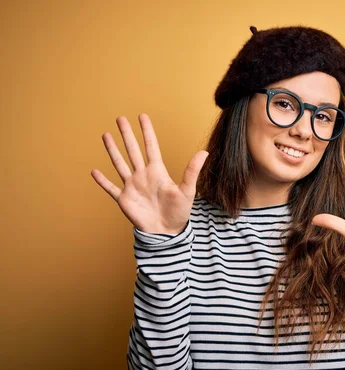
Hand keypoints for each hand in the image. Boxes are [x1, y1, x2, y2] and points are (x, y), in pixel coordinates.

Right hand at [91, 114, 207, 233]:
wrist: (167, 232)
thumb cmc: (179, 212)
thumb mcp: (187, 190)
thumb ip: (192, 171)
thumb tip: (204, 152)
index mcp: (157, 171)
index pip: (151, 146)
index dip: (147, 131)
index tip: (142, 116)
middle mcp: (143, 175)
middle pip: (132, 150)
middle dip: (126, 134)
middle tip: (120, 118)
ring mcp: (132, 186)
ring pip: (120, 164)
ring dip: (112, 150)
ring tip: (106, 135)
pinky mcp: (124, 199)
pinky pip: (111, 188)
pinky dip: (102, 181)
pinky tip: (94, 172)